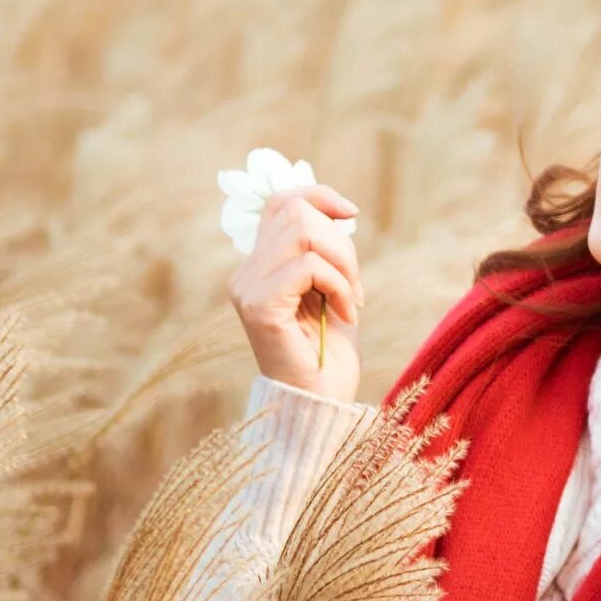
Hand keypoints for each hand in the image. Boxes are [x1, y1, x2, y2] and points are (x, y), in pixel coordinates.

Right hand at [229, 181, 362, 399]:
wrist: (322, 405)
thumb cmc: (329, 355)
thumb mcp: (332, 290)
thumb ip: (326, 251)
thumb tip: (339, 209)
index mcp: (258, 267)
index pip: (280, 203)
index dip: (318, 195)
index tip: (351, 214)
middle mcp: (245, 275)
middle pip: (295, 211)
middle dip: (341, 242)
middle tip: (355, 286)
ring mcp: (247, 290)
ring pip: (304, 232)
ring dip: (343, 264)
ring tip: (352, 300)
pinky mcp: (259, 307)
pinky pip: (309, 267)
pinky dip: (339, 286)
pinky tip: (346, 314)